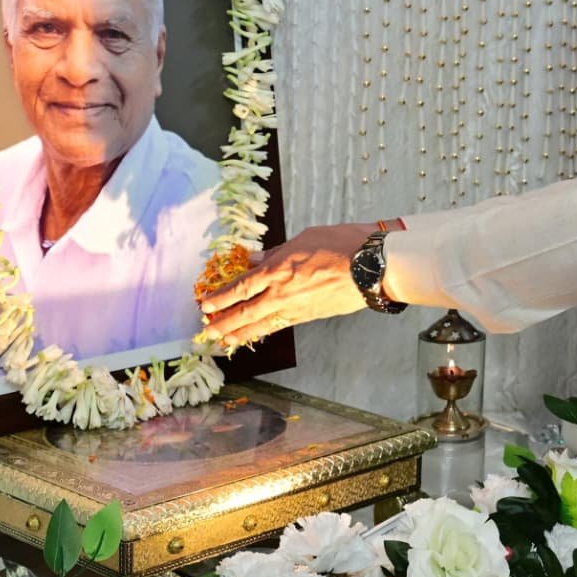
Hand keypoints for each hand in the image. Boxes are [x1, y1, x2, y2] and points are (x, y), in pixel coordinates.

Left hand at [200, 223, 374, 347]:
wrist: (371, 267)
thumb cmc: (341, 244)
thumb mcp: (304, 238)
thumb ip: (276, 251)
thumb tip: (254, 258)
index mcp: (277, 269)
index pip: (240, 287)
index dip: (220, 297)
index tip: (205, 304)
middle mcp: (281, 292)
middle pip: (244, 312)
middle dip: (222, 321)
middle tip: (205, 330)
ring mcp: (295, 308)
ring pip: (259, 325)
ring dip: (238, 333)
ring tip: (222, 339)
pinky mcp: (309, 316)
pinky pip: (278, 326)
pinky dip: (262, 332)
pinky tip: (255, 335)